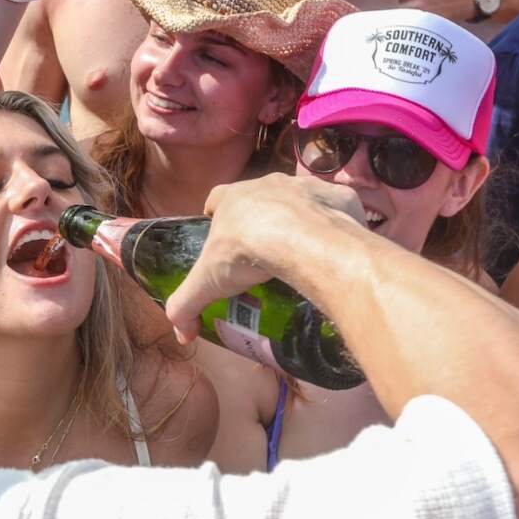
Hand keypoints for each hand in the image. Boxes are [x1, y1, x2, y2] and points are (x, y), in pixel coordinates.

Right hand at [161, 175, 365, 345]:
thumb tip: (181, 335)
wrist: (303, 240)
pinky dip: (334, 223)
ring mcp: (305, 187)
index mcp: (234, 197)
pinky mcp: (337, 196)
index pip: (217, 198)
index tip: (219, 230)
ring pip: (298, 199)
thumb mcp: (207, 283)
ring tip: (301, 249)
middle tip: (264, 248)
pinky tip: (333, 247)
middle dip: (260, 217)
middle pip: (259, 196)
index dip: (216, 212)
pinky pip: (335, 206)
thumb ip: (186, 306)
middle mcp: (269, 183)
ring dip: (299, 218)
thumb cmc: (246, 253)